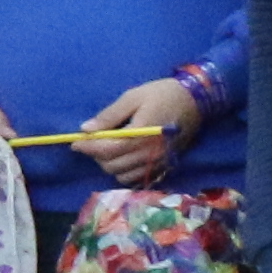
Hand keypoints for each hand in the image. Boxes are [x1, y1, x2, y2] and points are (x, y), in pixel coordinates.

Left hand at [77, 73, 205, 176]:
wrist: (197, 100)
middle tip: (93, 142)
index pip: (107, 149)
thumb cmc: (162, 94)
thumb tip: (86, 129)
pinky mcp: (163, 167)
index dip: (88, 148)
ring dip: (109, 165)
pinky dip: (124, 172)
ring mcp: (157, 163)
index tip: (75, 143)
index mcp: (140, 134)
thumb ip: (109, 115)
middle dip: (97, 155)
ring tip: (108, 149)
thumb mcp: (133, 96)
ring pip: (122, 175)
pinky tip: (122, 159)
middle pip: (112, 165)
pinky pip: (136, 178)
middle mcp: (148, 153)